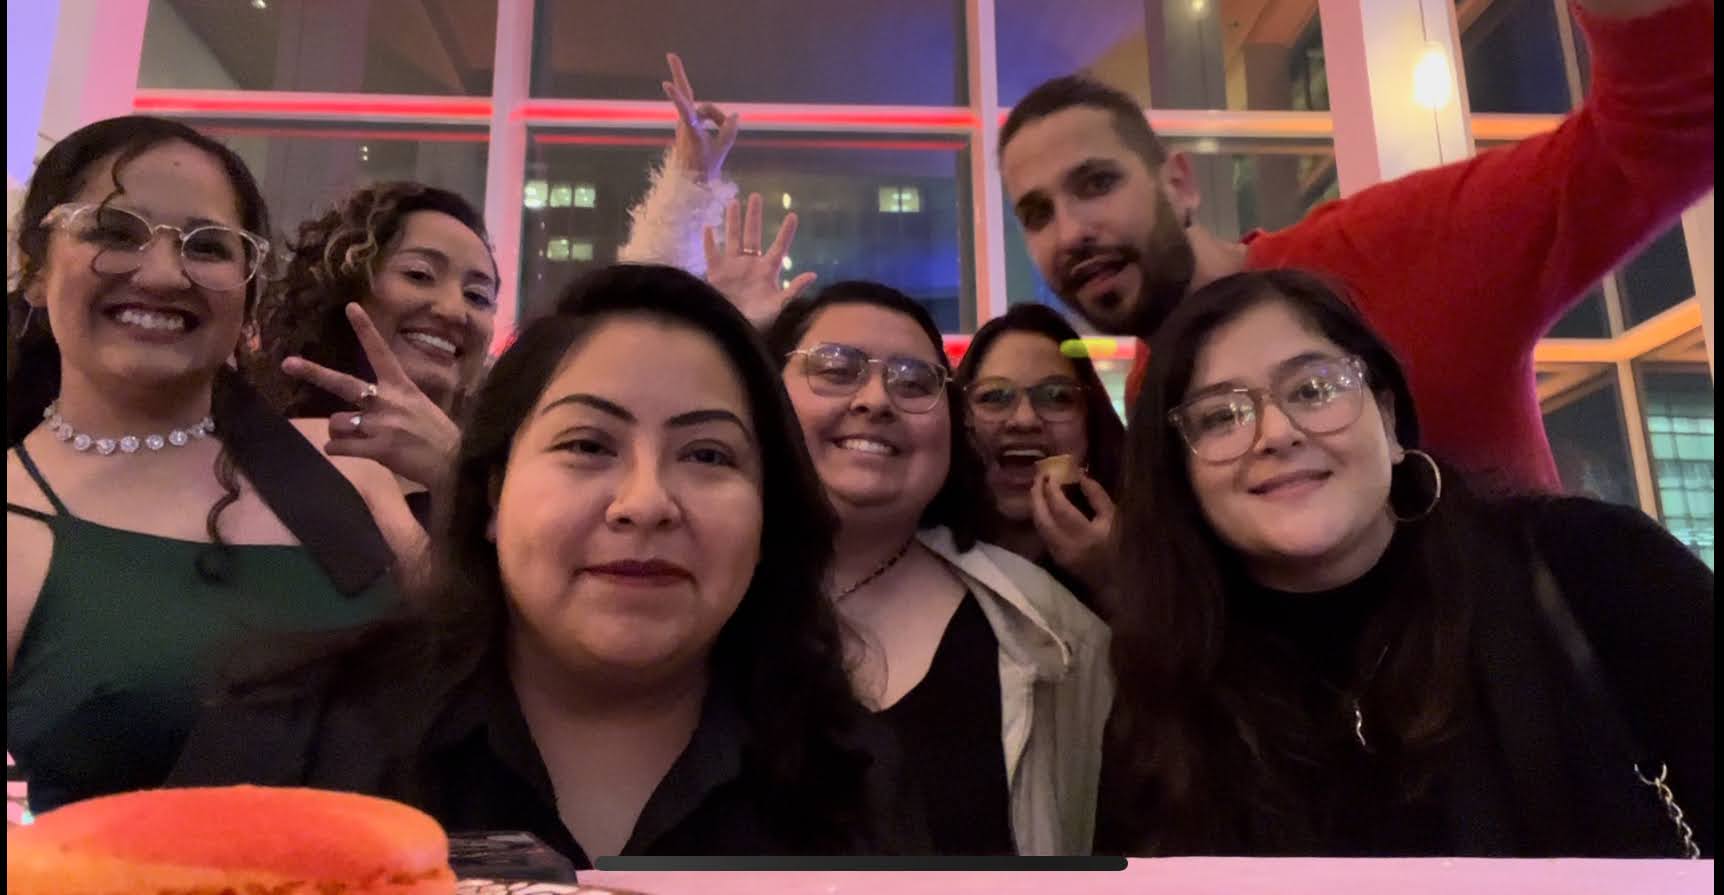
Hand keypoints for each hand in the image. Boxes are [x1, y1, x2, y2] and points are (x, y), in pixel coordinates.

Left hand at [281, 303, 460, 488]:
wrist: (455, 461)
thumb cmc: (436, 433)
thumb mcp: (418, 405)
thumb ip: (390, 400)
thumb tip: (362, 407)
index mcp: (400, 386)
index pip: (379, 352)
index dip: (365, 329)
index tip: (350, 307)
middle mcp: (387, 401)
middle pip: (343, 383)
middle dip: (313, 372)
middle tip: (287, 363)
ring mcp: (381, 425)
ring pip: (336, 422)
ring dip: (340, 432)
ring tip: (357, 438)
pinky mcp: (377, 449)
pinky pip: (339, 448)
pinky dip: (338, 451)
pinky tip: (349, 452)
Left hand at [662, 53, 737, 184]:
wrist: (692, 184)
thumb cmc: (704, 170)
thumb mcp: (721, 150)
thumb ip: (728, 131)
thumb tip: (734, 114)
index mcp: (691, 130)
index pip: (685, 109)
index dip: (677, 96)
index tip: (665, 84)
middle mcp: (685, 124)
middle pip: (685, 94)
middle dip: (679, 74)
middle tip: (671, 54)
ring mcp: (686, 124)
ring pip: (705, 109)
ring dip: (716, 117)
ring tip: (724, 134)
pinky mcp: (688, 126)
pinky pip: (705, 116)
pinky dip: (714, 121)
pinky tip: (720, 131)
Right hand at [704, 193, 817, 326]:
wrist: (734, 329)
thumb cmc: (760, 320)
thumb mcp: (779, 305)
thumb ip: (793, 290)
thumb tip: (813, 275)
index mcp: (768, 270)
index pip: (779, 247)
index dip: (786, 232)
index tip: (793, 215)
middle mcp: (750, 264)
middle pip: (753, 235)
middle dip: (754, 216)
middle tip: (756, 196)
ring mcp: (732, 267)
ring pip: (733, 238)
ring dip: (733, 221)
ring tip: (733, 202)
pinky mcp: (716, 273)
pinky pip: (712, 253)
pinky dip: (709, 241)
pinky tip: (708, 227)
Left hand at [1028, 472, 1116, 594]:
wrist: (1114, 577)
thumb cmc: (1117, 544)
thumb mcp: (1113, 517)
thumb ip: (1097, 496)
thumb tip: (1080, 476)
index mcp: (1086, 534)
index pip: (1061, 508)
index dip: (1052, 490)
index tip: (1050, 474)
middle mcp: (1067, 545)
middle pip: (1043, 517)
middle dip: (1037, 496)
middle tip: (1037, 478)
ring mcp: (1058, 553)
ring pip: (1039, 526)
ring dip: (1036, 506)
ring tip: (1037, 488)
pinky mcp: (1055, 558)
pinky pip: (1043, 533)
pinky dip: (1040, 517)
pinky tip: (1042, 506)